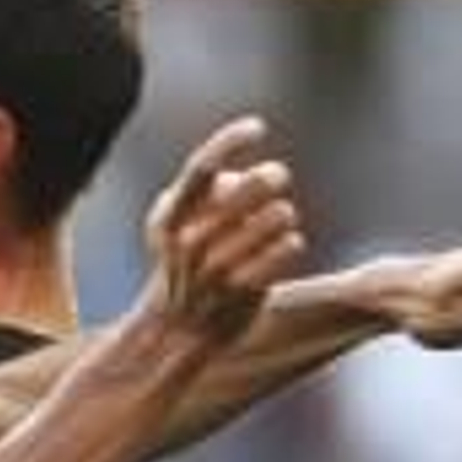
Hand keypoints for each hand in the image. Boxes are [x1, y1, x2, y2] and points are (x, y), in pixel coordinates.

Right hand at [143, 116, 305, 343]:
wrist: (174, 333)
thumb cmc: (183, 268)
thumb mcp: (177, 228)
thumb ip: (206, 196)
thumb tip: (247, 176)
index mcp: (171, 217)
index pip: (202, 167)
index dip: (231, 141)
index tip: (257, 127)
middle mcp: (189, 240)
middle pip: (245, 190)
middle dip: (269, 178)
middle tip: (277, 178)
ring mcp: (214, 268)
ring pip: (273, 218)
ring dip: (283, 214)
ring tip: (282, 217)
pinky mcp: (241, 292)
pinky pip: (283, 251)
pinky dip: (290, 245)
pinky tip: (289, 243)